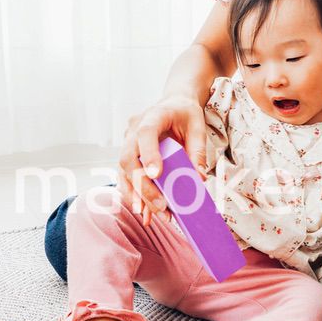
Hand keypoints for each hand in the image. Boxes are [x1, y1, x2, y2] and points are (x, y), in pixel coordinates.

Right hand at [118, 95, 206, 226]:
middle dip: (142, 185)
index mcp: (152, 116)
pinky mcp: (129, 155)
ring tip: (150, 215)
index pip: (145, 134)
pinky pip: (126, 177)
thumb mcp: (197, 127)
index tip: (156, 175)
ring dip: (136, 195)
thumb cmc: (185, 114)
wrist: (173, 105)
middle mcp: (133, 129)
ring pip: (123, 171)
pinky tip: (144, 211)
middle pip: (128, 158)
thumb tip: (198, 178)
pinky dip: (134, 195)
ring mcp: (127, 142)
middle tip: (160, 205)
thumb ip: (198, 151)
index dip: (148, 154)